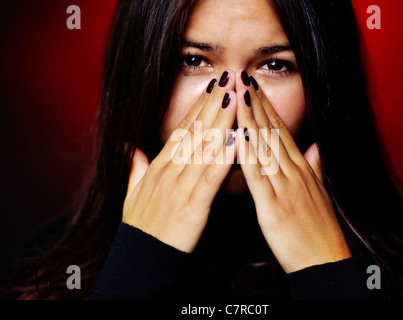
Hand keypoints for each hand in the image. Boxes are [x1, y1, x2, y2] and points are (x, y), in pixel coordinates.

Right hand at [123, 72, 237, 252]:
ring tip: (236, 98)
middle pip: (195, 131)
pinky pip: (210, 178)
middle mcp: (170, 170)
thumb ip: (133, 167)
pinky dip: (223, 159)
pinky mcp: (193, 205)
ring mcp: (181, 186)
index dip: (199, 107)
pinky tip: (236, 141)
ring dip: (221, 122)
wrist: (142, 257)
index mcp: (160, 166)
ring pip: (204, 148)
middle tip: (230, 79)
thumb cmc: (141, 226)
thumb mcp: (132, 192)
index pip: (182, 130)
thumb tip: (129, 146)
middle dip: (214, 103)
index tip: (213, 87)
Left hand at [235, 71, 350, 272]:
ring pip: (264, 148)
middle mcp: (293, 172)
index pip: (280, 131)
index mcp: (300, 169)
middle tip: (241, 78)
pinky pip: (259, 177)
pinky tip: (239, 137)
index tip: (253, 87)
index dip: (266, 107)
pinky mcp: (274, 207)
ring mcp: (284, 187)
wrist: (323, 261)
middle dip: (255, 104)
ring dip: (250, 120)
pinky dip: (249, 156)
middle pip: (272, 132)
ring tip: (237, 95)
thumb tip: (316, 148)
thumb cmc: (318, 229)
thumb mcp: (319, 193)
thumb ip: (315, 168)